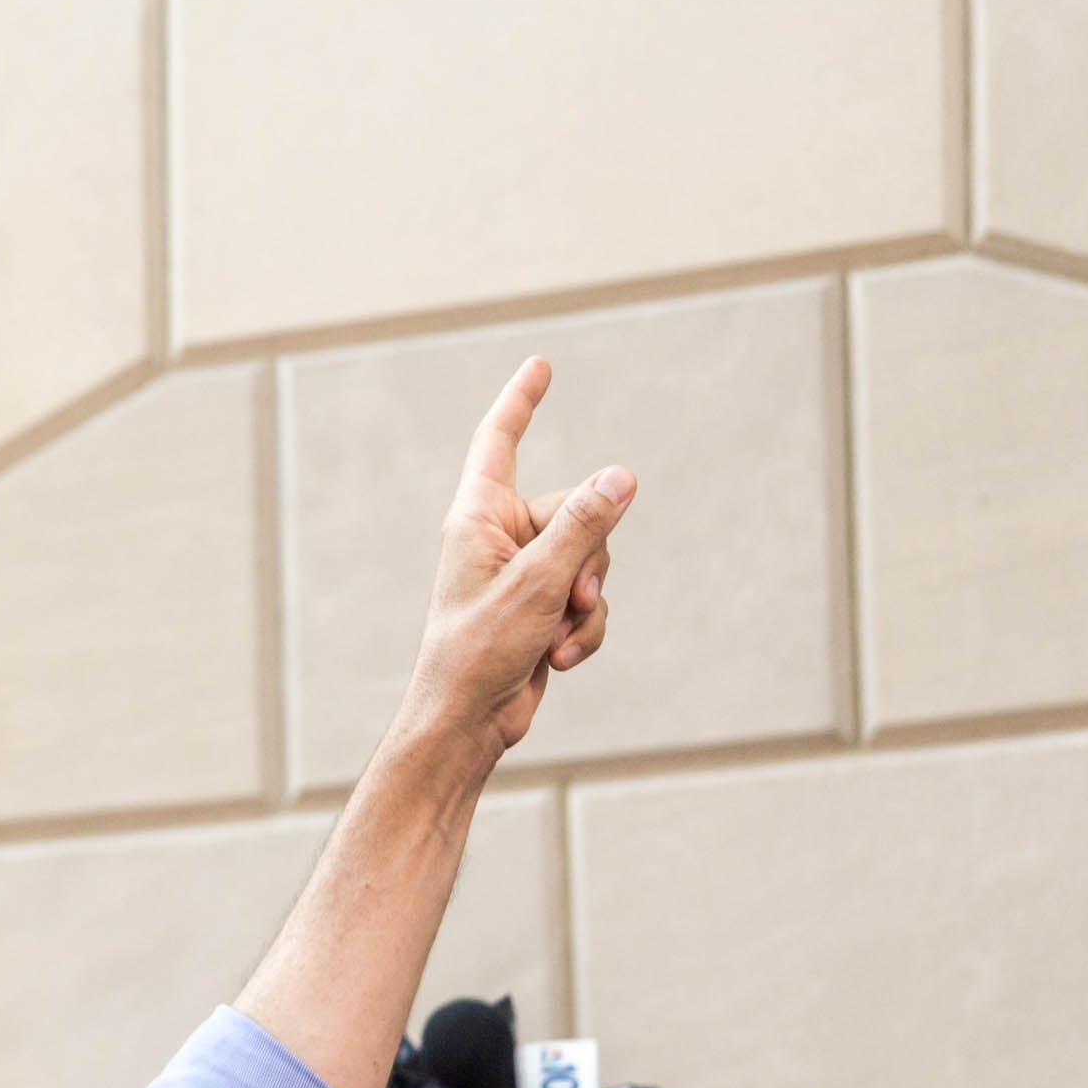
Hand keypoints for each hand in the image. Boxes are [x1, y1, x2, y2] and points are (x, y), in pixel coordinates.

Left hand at [397, 356, 633, 770]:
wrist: (466, 721)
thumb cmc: (480, 651)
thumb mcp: (539, 582)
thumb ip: (584, 525)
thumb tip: (621, 476)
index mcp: (479, 517)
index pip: (500, 442)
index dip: (521, 402)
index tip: (540, 366)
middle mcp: (498, 537)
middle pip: (576, 512)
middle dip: (586, 560)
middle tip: (565, 599)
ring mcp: (521, 573)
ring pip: (590, 561)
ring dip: (585, 603)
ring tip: (554, 635)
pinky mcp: (538, 608)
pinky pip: (585, 601)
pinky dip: (581, 631)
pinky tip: (557, 659)